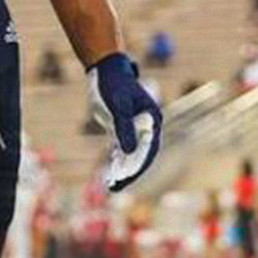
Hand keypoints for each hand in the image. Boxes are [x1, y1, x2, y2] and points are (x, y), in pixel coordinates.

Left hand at [88, 53, 162, 191]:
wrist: (106, 70)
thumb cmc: (114, 84)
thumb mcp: (118, 106)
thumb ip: (124, 128)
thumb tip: (128, 152)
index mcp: (151, 119)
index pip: (148, 148)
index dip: (138, 164)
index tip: (126, 177)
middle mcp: (146, 125)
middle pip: (141, 154)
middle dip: (130, 172)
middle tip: (115, 187)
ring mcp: (135, 127)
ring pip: (131, 153)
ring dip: (123, 169)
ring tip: (111, 185)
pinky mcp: (123, 128)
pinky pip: (122, 148)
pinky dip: (116, 160)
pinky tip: (109, 172)